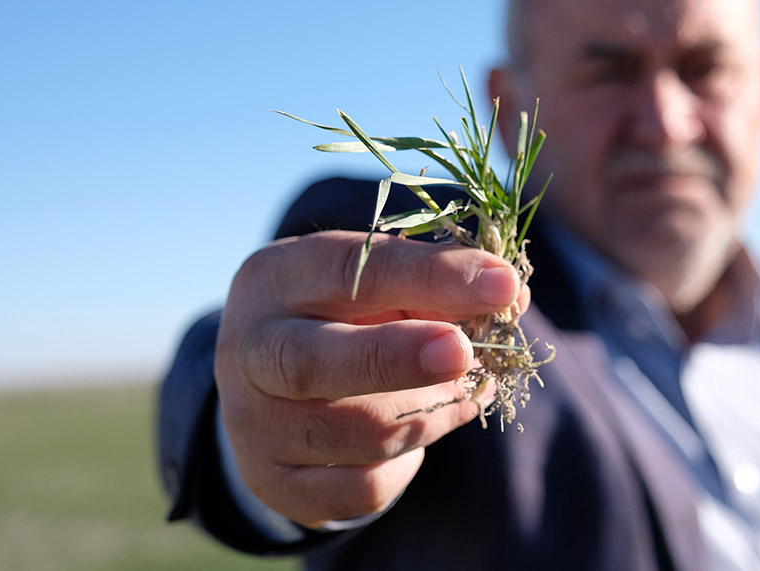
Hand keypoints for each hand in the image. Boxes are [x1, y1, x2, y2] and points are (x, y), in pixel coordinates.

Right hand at [214, 230, 525, 527]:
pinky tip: (420, 429)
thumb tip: (511, 296)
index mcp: (276, 278)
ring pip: (357, 434)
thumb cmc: (346, 313)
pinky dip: (409, 461)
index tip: (501, 284)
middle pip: (313, 363)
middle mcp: (248, 351)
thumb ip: (436, 285)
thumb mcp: (379, 284)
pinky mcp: (275, 484)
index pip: (351, 271)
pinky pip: (363, 488)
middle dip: (398, 358)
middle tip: (464, 352)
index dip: (431, 277)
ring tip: (462, 387)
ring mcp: (254, 426)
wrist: (273, 382)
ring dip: (431, 413)